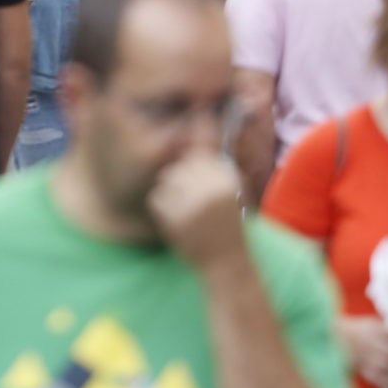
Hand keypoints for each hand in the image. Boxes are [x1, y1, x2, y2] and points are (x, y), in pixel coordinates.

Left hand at [146, 150, 248, 269]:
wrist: (227, 264)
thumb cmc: (227, 225)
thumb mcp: (229, 190)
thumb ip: (213, 162)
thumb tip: (200, 123)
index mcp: (225, 179)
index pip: (198, 155)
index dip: (193, 168)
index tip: (196, 185)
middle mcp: (210, 188)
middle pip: (179, 167)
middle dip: (181, 181)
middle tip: (191, 203)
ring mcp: (192, 203)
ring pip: (166, 180)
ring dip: (170, 193)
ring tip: (185, 212)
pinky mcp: (176, 218)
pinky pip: (157, 199)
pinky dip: (162, 209)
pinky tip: (178, 222)